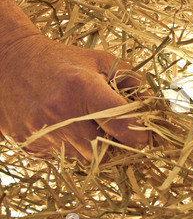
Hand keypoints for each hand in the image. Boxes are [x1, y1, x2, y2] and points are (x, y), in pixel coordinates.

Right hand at [0, 35, 148, 162]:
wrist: (9, 62)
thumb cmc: (63, 60)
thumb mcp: (101, 60)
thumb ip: (133, 80)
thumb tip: (153, 105)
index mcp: (83, 88)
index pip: (121, 124)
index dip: (138, 134)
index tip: (143, 134)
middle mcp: (61, 114)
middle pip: (106, 152)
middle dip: (120, 147)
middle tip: (122, 134)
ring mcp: (43, 132)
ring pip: (86, 159)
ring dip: (97, 149)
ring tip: (93, 126)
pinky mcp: (30, 144)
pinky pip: (64, 157)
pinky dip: (74, 148)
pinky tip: (69, 127)